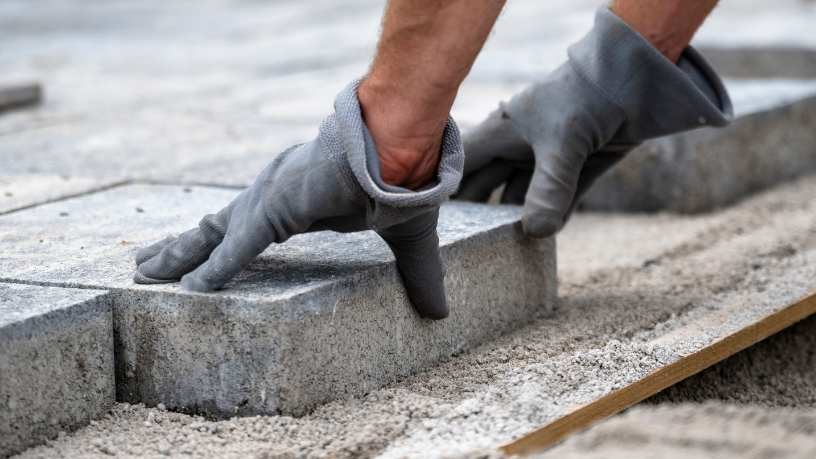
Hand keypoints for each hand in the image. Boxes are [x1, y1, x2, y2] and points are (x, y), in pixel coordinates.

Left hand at [134, 80, 463, 319]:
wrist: (405, 147)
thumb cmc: (403, 180)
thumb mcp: (404, 242)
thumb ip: (415, 276)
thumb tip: (440, 311)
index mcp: (299, 201)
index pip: (249, 227)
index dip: (223, 244)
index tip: (202, 258)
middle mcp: (273, 197)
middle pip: (216, 227)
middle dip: (183, 248)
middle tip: (148, 264)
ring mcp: (270, 201)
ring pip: (213, 234)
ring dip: (179, 255)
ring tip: (143, 271)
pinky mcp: (275, 208)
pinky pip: (238, 246)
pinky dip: (215, 268)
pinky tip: (190, 292)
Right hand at [454, 7, 731, 237]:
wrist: (639, 78)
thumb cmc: (587, 97)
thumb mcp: (562, 144)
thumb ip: (548, 190)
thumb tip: (536, 233)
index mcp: (501, 131)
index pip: (461, 164)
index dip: (445, 189)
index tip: (433, 222)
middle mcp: (517, 146)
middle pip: (486, 186)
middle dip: (478, 213)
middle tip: (467, 247)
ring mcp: (548, 158)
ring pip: (523, 196)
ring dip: (518, 220)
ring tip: (503, 252)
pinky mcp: (579, 166)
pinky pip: (559, 199)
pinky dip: (554, 217)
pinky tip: (545, 239)